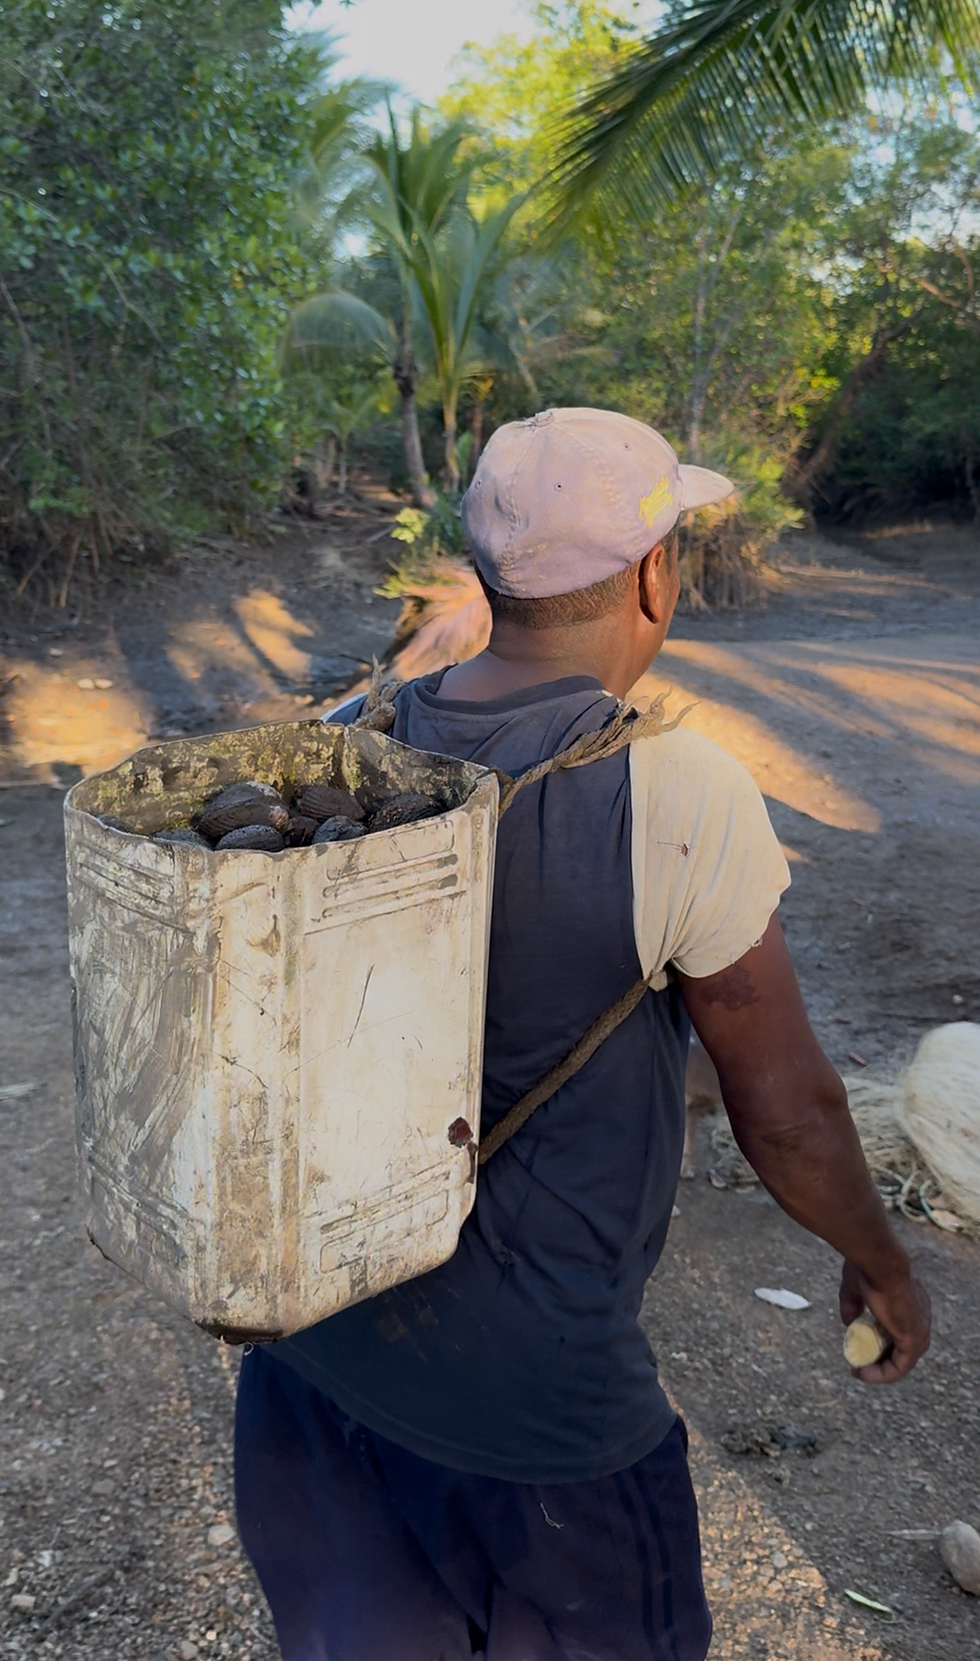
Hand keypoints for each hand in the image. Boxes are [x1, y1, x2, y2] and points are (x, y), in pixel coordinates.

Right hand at [839, 1258, 930, 1382]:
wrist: (880, 1263)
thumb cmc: (869, 1268)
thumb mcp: (856, 1288)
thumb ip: (853, 1305)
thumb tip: (848, 1322)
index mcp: (912, 1302)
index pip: (899, 1328)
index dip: (879, 1340)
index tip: (860, 1345)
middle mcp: (920, 1318)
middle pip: (901, 1347)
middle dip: (879, 1358)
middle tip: (859, 1363)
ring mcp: (920, 1331)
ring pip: (901, 1361)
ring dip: (880, 1370)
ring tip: (859, 1372)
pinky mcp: (914, 1341)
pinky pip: (899, 1367)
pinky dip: (882, 1374)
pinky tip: (863, 1373)